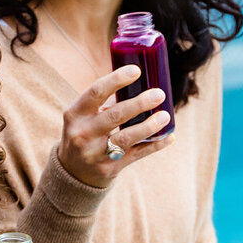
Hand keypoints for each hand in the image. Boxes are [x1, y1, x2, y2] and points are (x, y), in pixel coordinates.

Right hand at [56, 65, 173, 187]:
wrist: (73, 171)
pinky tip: (169, 137)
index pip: (96, 92)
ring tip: (165, 116)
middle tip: (158, 94)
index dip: (117, 80)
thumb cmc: (85, 132)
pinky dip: (155, 145)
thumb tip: (140, 83)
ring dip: (148, 126)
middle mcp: (83, 133)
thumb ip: (104, 102)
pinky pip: (136, 155)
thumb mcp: (83, 116)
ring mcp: (96, 153)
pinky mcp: (109, 168)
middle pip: (115, 115)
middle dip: (139, 103)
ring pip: (126, 138)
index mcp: (75, 114)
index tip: (136, 70)